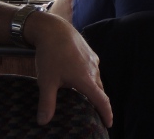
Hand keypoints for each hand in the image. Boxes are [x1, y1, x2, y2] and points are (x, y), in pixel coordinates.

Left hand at [26, 12, 112, 126]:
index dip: (106, 113)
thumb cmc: (51, 55)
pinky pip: (93, 70)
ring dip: (93, 90)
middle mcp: (93, 70)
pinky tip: (78, 78)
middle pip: (100, 91)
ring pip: (96, 79)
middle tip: (96, 114)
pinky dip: (89, 78)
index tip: (109, 124)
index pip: (101, 100)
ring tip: (85, 98)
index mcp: (86, 79)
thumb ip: (47, 103)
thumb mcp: (46, 81)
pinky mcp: (90, 53)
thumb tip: (43, 123)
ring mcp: (93, 60)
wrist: (54, 29)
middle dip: (99, 103)